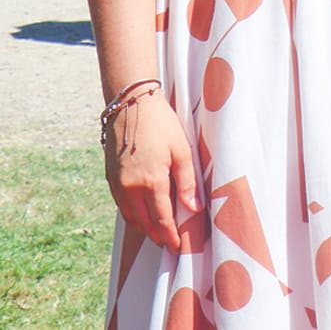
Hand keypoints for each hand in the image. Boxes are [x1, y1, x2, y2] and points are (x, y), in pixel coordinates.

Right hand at [104, 92, 197, 251]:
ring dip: (144, 228)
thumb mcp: (182, 151)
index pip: (162, 219)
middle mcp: (130, 188)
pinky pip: (122, 205)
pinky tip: (141, 215)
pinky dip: (132, 215)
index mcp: (151, 182)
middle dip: (157, 236)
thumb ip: (188, 182)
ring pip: (131, 216)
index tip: (178, 248)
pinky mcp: (111, 178)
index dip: (170, 235)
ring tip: (157, 235)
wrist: (131, 106)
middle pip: (145, 222)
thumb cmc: (162, 125)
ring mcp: (117, 184)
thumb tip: (194, 209)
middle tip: (169, 246)